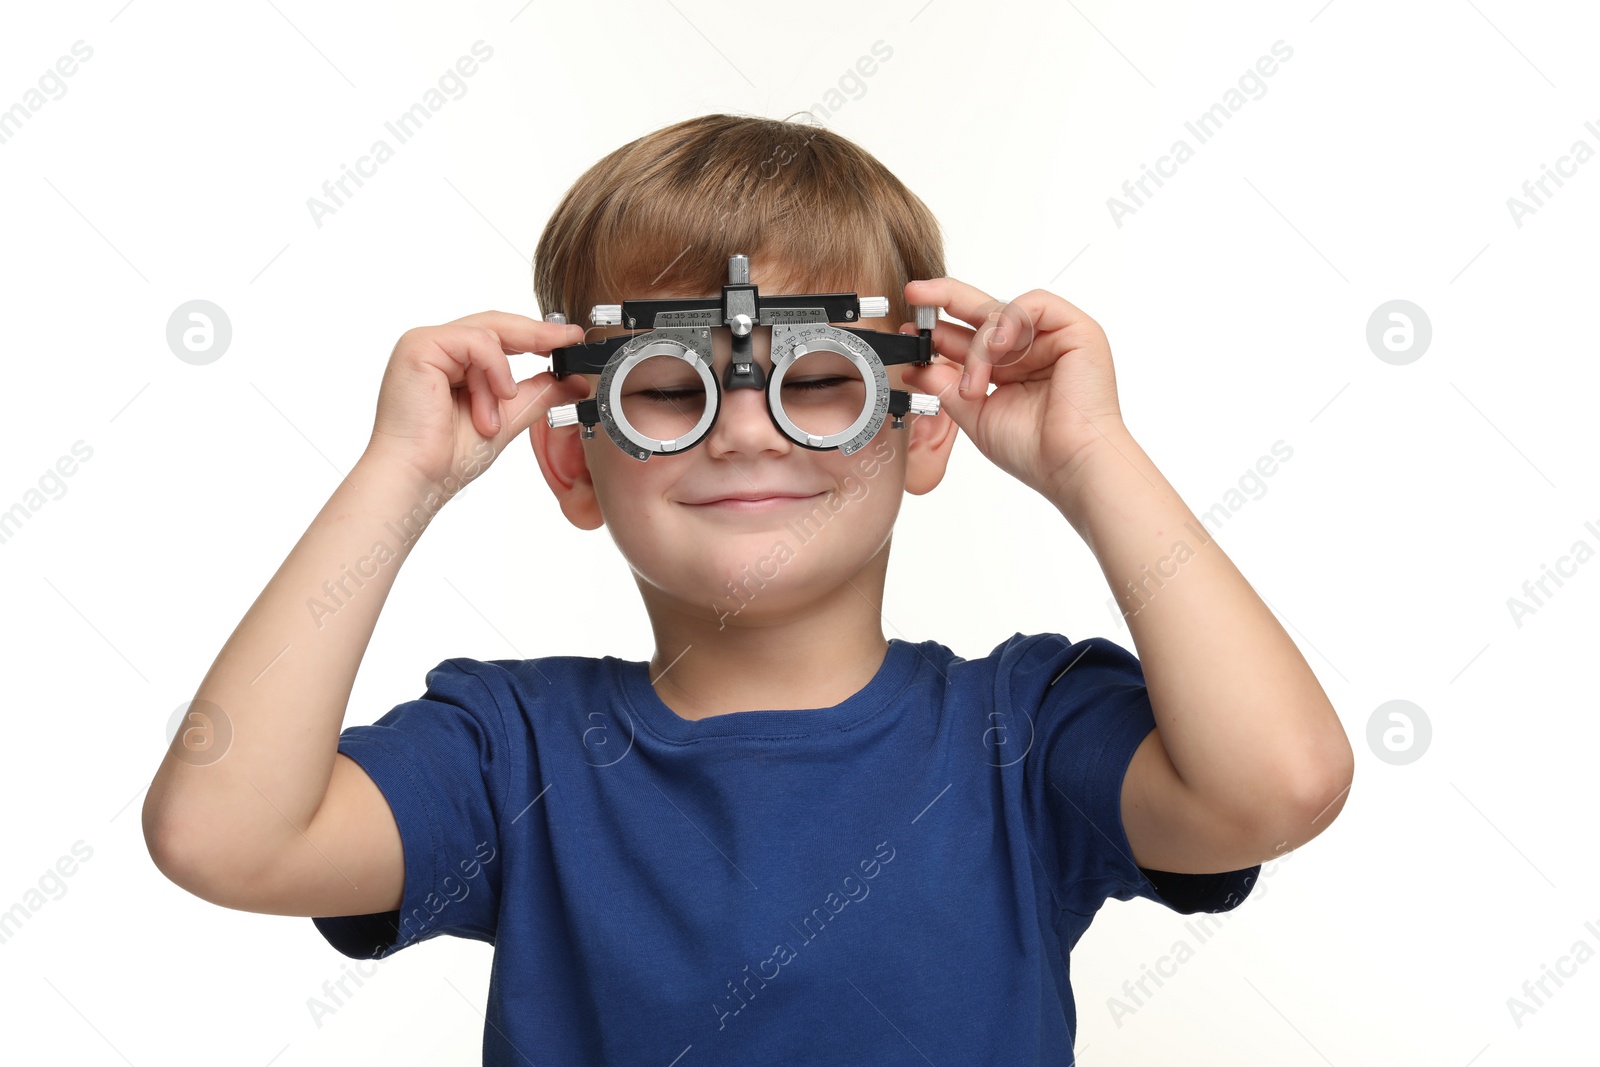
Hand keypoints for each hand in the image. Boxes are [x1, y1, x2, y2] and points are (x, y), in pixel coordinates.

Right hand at [364, 311, 588, 489]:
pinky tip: (496, 396)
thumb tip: (574, 382)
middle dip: (536, 335)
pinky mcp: (419, 346)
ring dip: (502, 380)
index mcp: (452, 362)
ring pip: (488, 336)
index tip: (570, 338)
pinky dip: (493, 370)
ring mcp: (425, 343)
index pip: (499, 336)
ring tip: (491, 419)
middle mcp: (437, 348)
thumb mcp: (508, 418)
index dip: (536, 334)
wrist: (418, 477)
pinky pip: (476, 342)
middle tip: (568, 340)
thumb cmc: (447, 456)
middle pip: (495, 325)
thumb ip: (538, 394)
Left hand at [897, 277, 1127, 501]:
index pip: (972, 337)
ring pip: (1001, 313)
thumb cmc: (1036, 451)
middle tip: (915, 293)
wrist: (1072, 466)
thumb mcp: (975, 414)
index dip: (940, 331)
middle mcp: (1034, 349)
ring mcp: (1055, 337)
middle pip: (985, 312)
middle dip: (946, 299)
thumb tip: (915, 368)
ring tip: (972, 384)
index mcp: (1012, 369)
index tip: (908, 330)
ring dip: (977, 346)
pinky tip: (995, 348)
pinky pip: (1033, 304)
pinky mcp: (1076, 329)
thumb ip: (946, 387)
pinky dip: (1007, 323)